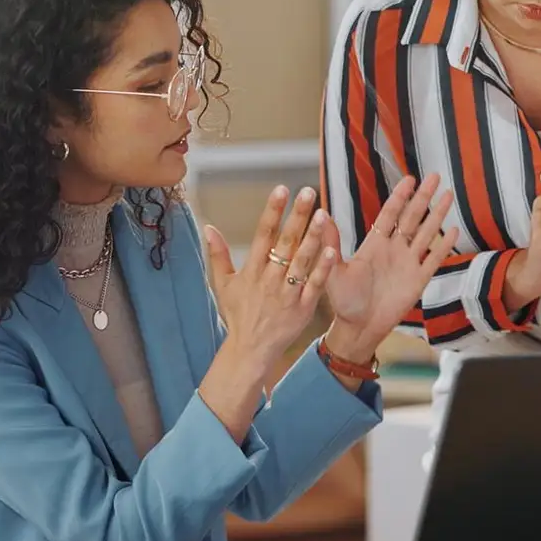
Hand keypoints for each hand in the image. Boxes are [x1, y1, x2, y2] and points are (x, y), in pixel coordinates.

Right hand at [201, 185, 338, 385]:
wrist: (250, 351)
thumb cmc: (237, 316)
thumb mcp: (223, 285)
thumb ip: (218, 255)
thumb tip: (208, 228)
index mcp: (252, 271)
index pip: (262, 234)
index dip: (272, 211)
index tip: (281, 189)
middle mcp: (270, 279)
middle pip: (285, 242)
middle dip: (297, 215)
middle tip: (309, 191)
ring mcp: (287, 293)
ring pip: (302, 260)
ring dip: (313, 236)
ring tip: (323, 213)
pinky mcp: (303, 308)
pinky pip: (314, 285)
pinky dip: (322, 268)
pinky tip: (331, 249)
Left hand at [324, 174, 459, 362]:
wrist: (359, 328)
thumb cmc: (343, 301)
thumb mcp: (334, 271)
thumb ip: (330, 244)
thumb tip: (322, 216)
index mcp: (374, 244)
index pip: (390, 214)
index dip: (400, 197)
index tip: (409, 179)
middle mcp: (393, 250)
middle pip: (412, 218)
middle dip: (423, 197)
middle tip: (435, 176)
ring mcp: (408, 264)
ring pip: (427, 233)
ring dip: (437, 215)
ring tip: (449, 195)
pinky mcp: (418, 281)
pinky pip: (434, 260)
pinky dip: (444, 246)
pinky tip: (454, 230)